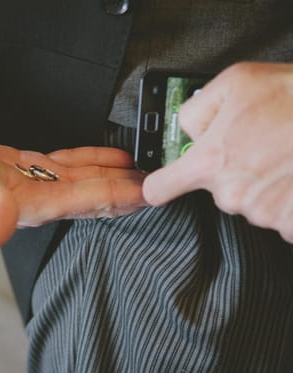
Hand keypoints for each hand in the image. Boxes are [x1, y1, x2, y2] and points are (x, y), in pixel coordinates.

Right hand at [0, 131, 145, 248]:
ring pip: (89, 179)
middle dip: (130, 192)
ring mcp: (40, 183)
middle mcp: (44, 198)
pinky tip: (113, 157)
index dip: (122, 197)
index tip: (152, 193)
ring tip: (147, 170)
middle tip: (163, 183)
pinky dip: (95, 160)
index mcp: (35, 205)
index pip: (90, 201)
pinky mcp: (32, 167)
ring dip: (118, 176)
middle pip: (97, 196)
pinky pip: (72, 164)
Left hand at [143, 62, 292, 242]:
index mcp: (210, 162)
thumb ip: (198, 109)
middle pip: (216, 190)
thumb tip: (189, 129)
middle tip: (261, 147)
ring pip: (250, 202)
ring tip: (285, 156)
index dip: (157, 186)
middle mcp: (231, 194)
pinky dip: (286, 199)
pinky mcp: (289, 225)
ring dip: (262, 185)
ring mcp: (263, 213)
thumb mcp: (237, 82)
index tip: (158, 186)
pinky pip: (279, 215)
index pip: (159, 189)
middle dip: (233, 171)